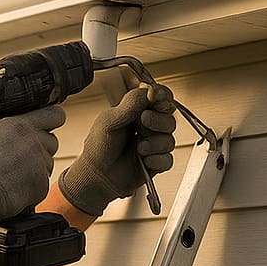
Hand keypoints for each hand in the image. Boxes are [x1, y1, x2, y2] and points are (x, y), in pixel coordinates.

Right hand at [0, 106, 64, 242]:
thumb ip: (0, 117)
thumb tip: (8, 115)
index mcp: (22, 125)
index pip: (55, 114)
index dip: (52, 118)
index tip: (47, 124)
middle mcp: (35, 143)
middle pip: (52, 141)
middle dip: (41, 146)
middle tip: (20, 155)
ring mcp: (40, 165)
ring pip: (48, 163)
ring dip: (36, 166)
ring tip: (12, 173)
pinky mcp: (42, 186)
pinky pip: (43, 182)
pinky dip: (32, 185)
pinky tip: (14, 185)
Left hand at [59, 69, 176, 215]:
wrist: (96, 176)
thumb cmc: (99, 147)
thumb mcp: (110, 120)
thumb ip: (131, 104)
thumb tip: (150, 89)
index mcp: (138, 112)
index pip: (160, 99)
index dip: (163, 97)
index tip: (157, 99)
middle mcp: (149, 127)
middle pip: (170, 118)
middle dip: (158, 120)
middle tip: (142, 122)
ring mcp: (154, 145)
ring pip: (170, 140)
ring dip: (155, 143)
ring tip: (138, 148)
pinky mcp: (156, 163)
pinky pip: (168, 159)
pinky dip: (157, 160)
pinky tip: (145, 160)